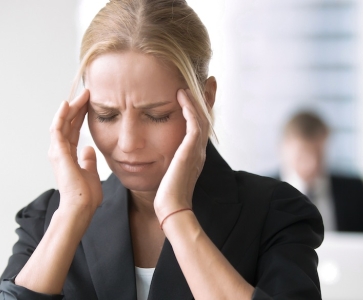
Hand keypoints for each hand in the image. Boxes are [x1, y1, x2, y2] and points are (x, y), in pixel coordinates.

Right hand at [49, 89, 101, 215]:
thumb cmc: (86, 195)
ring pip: (62, 123)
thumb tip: (89, 149)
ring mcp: (57, 151)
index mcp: (69, 156)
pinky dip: (61, 115)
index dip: (80, 117)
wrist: (81, 206)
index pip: (74, 130)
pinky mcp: (58, 152)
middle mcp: (60, 151)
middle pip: (68, 124)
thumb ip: (88, 161)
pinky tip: (67, 104)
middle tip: (87, 94)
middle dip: (77, 108)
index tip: (90, 104)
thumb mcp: (91, 173)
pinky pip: (57, 129)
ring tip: (82, 95)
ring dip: (71, 108)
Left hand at [154, 89, 209, 222]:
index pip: (199, 127)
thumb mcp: (168, 175)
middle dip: (204, 100)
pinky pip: (194, 123)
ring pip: (201, 117)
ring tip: (188, 84)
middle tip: (205, 83)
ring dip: (195, 100)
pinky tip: (181, 95)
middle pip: (205, 118)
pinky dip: (189, 107)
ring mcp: (197, 150)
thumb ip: (167, 164)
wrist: (171, 208)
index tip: (192, 95)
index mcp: (195, 156)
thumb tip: (156, 160)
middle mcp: (199, 151)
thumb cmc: (166, 196)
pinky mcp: (190, 150)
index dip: (198, 110)